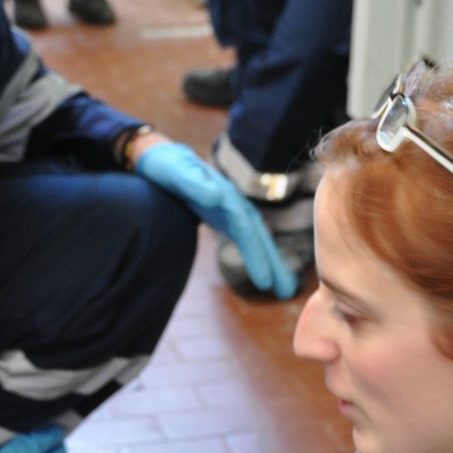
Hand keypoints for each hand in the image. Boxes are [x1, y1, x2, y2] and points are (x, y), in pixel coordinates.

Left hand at [134, 142, 296, 298]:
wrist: (165, 159)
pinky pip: (245, 240)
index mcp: (226, 196)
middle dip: (274, 264)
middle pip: (259, 236)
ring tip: (285, 289)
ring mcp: (232, 211)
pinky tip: (265, 272)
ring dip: (271, 263)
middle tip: (287, 292)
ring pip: (256, 239)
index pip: (245, 229)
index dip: (255, 254)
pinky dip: (256, 256)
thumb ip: (193, 183)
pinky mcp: (225, 218)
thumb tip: (215, 196)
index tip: (263, 281)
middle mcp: (235, 204)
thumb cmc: (168, 166)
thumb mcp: (176, 172)